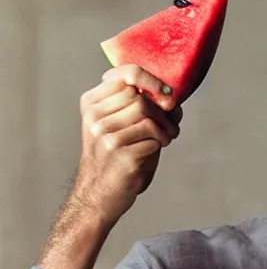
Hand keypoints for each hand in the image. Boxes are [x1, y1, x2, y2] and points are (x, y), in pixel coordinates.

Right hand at [71, 64, 181, 225]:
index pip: (126, 74)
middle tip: (168, 125)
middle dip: (162, 111)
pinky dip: (162, 141)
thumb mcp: (122, 124)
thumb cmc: (119, 154)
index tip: (166, 93)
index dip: (152, 80)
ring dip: (165, 127)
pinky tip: (158, 147)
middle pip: (141, 98)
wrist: (100, 193)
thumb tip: (173, 95)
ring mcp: (104, 135)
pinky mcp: (118, 153)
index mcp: (92, 103)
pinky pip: (152, 137)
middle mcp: (94, 117)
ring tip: (166, 136)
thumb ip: (141, 103)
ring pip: (147, 115)